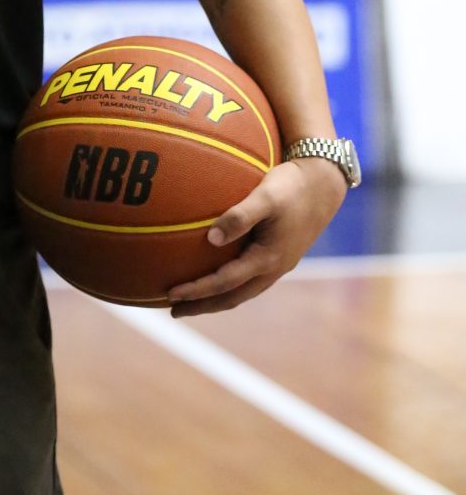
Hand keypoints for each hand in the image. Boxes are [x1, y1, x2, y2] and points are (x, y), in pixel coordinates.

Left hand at [167, 157, 346, 317]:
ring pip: (242, 291)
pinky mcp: (278, 255)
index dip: (197, 290)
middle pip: (232, 297)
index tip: (171, 294)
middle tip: (173, 311)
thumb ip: (240, 216)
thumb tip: (211, 238)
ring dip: (215, 299)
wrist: (323, 183)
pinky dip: (228, 285)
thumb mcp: (265, 196)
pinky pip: (248, 279)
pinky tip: (216, 275)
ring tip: (190, 301)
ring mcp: (277, 264)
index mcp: (268, 258)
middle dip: (203, 306)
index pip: (225, 282)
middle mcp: (273, 268)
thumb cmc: (291, 186)